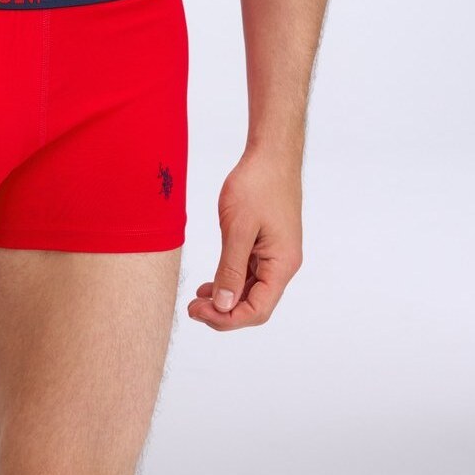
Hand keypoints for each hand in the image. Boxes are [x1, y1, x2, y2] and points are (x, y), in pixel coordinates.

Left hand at [187, 147, 302, 331]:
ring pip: (250, 291)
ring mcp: (274, 255)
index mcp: (282, 265)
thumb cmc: (257, 186)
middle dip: (224, 312)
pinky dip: (229, 282)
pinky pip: (248, 273)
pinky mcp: (265, 245)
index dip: (228, 319)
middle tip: (192, 308)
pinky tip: (209, 285)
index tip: (199, 311)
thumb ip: (230, 269)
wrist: (271, 156)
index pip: (258, 309)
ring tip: (196, 300)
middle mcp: (282, 265)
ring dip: (225, 299)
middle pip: (255, 304)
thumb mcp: (238, 229)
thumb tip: (224, 306)